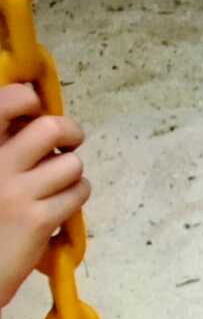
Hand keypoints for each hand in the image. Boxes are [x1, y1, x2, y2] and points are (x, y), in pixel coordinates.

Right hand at [0, 84, 90, 307]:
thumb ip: (4, 145)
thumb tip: (34, 114)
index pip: (7, 99)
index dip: (29, 100)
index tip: (35, 111)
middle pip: (51, 127)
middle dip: (70, 132)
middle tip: (68, 143)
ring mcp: (15, 192)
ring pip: (71, 163)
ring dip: (72, 173)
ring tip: (58, 184)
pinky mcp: (37, 219)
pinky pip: (78, 192)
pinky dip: (76, 195)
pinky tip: (60, 205)